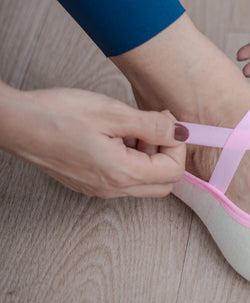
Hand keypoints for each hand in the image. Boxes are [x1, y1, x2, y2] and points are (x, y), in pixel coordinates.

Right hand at [0, 86, 186, 197]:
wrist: (17, 123)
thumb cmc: (59, 115)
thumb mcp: (113, 113)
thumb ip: (152, 125)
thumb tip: (179, 131)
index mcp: (121, 173)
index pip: (174, 172)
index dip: (177, 145)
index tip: (166, 123)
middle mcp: (111, 189)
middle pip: (163, 183)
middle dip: (167, 153)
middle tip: (154, 126)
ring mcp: (99, 187)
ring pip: (143, 180)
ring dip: (149, 154)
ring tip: (130, 127)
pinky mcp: (89, 181)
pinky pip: (123, 176)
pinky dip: (131, 156)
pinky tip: (116, 134)